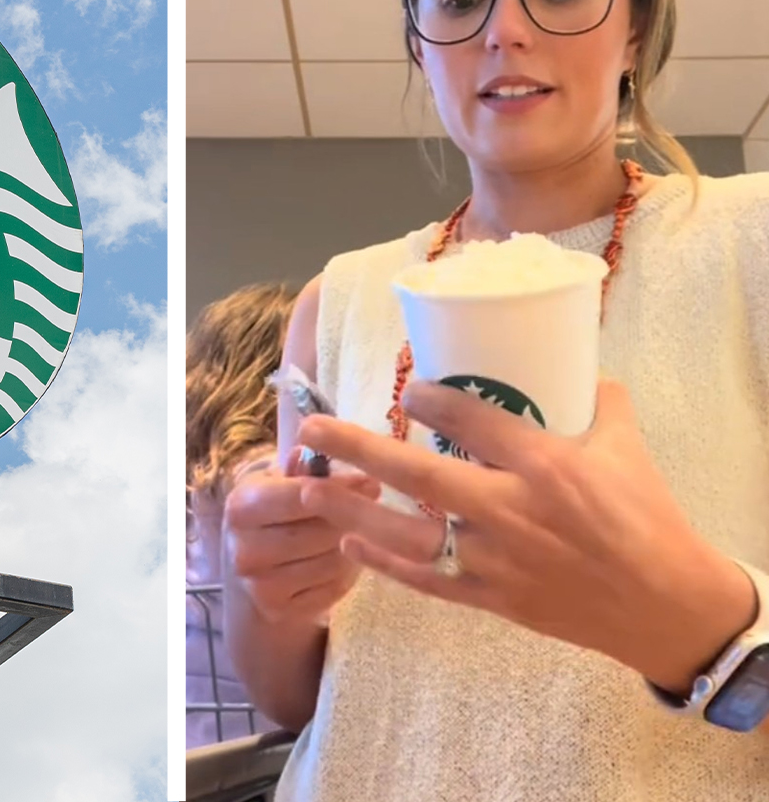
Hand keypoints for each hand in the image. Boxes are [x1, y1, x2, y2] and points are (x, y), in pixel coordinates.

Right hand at [224, 450, 381, 626]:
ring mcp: (259, 585)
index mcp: (240, 508)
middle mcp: (243, 550)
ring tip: (353, 535)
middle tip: (371, 509)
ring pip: (333, 562)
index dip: (340, 488)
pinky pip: (333, 589)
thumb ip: (300, 469)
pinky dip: (345, 574)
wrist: (252, 565)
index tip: (370, 482)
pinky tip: (341, 561)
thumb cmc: (273, 513)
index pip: (300, 496)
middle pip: (322, 532)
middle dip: (350, 519)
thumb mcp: (278, 482)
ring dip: (352, 548)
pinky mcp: (279, 610)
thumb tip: (314, 452)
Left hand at [296, 378, 757, 692]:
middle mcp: (509, 510)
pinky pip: (425, 580)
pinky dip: (383, 564)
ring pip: (406, 532)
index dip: (430, 400)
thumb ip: (594, 401)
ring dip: (351, 510)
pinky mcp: (492, 598)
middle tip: (311, 431)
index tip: (407, 390)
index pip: (472, 420)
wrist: (666, 606)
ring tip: (306, 489)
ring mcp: (495, 558)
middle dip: (358, 449)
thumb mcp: (626, 447)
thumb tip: (570, 364)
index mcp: (544, 465)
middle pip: (418, 473)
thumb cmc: (648, 519)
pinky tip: (348, 545)